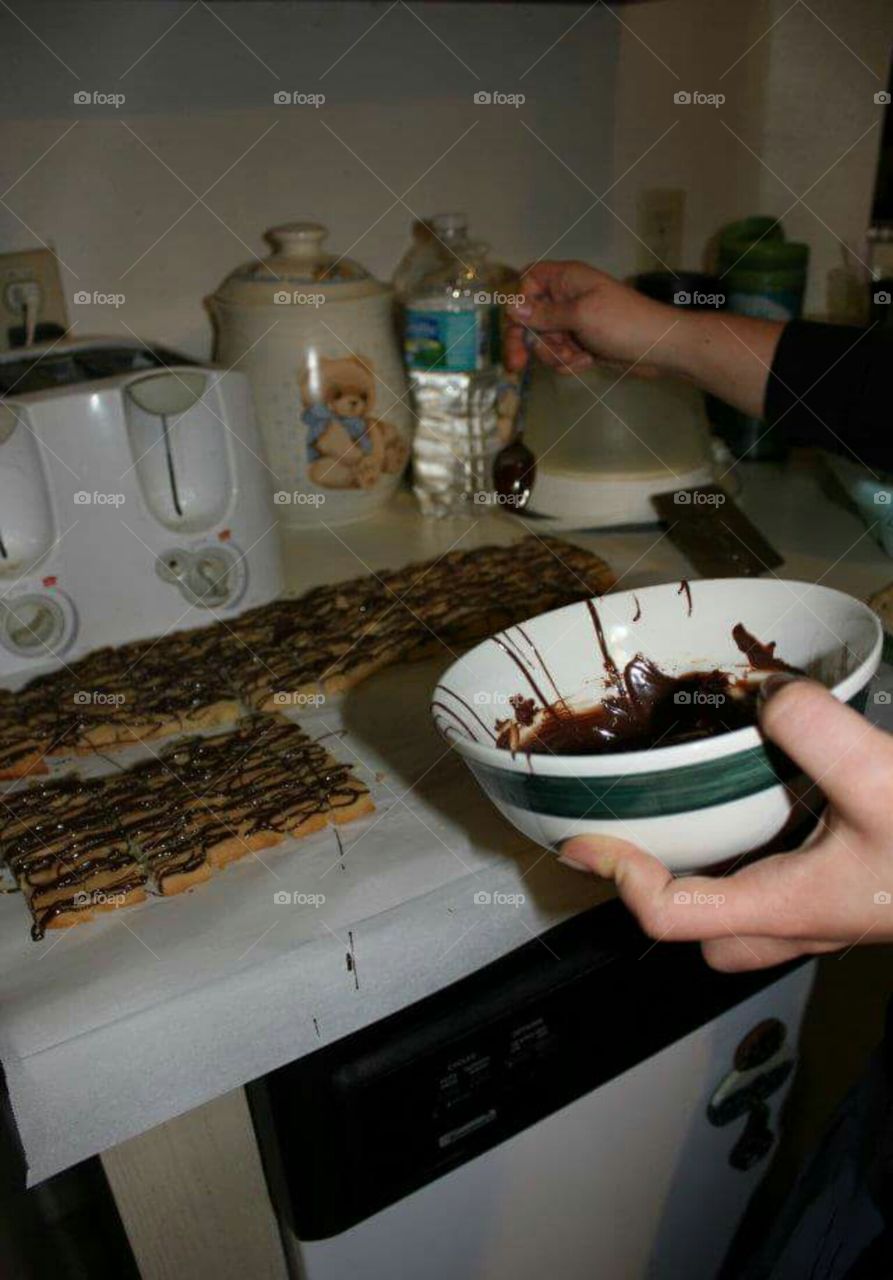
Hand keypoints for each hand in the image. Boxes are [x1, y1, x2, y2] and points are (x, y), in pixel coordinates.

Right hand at [504, 261, 682, 376]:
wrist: (659, 349)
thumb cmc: (623, 323)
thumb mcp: (580, 315)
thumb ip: (544, 314)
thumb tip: (510, 307)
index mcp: (566, 280)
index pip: (528, 281)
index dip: (520, 302)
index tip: (518, 323)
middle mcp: (566, 298)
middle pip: (529, 317)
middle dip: (527, 341)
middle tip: (517, 366)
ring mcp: (574, 322)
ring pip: (543, 340)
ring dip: (554, 354)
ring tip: (577, 358)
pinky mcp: (581, 344)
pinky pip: (560, 354)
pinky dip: (569, 362)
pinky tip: (587, 362)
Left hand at [559, 678, 892, 971]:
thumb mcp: (881, 780)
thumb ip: (816, 731)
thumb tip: (766, 692)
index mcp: (790, 906)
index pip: (672, 915)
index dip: (620, 878)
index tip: (585, 842)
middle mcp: (805, 922)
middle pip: (706, 934)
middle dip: (662, 893)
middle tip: (639, 838)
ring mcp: (836, 915)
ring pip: (748, 922)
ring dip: (711, 880)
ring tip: (692, 819)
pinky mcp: (860, 894)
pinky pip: (787, 892)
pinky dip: (758, 857)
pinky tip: (776, 803)